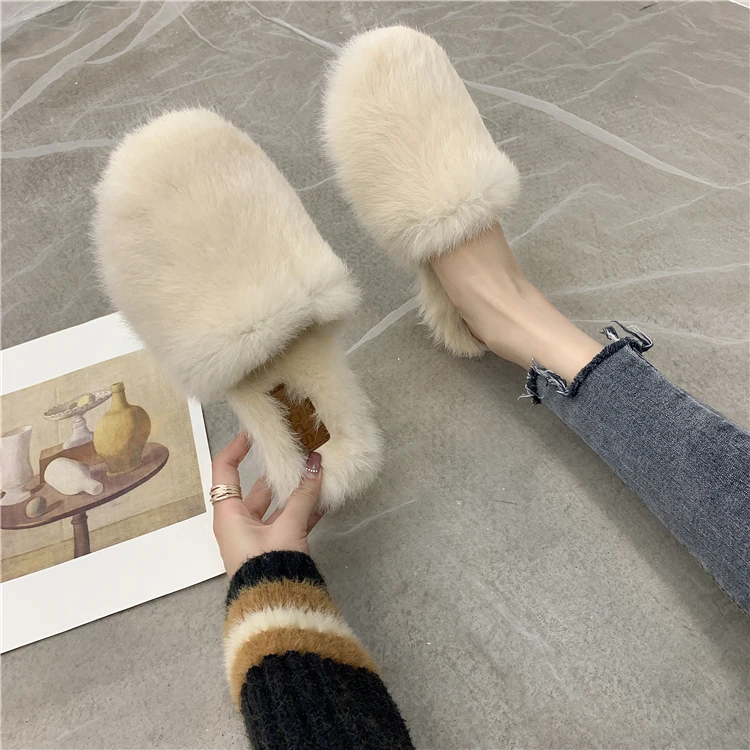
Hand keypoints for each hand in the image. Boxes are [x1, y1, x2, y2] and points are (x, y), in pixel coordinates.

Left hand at [211, 433, 324, 576]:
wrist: (275, 610)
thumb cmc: (269, 565)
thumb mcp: (288, 527)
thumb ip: (304, 495)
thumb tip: (316, 462)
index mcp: (229, 515)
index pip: (224, 470)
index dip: (236, 447)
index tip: (254, 433)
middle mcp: (238, 524)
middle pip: (256, 488)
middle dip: (278, 472)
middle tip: (298, 453)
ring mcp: (256, 538)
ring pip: (275, 506)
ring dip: (295, 493)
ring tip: (316, 475)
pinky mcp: (272, 549)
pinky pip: (287, 523)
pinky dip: (302, 512)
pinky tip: (324, 501)